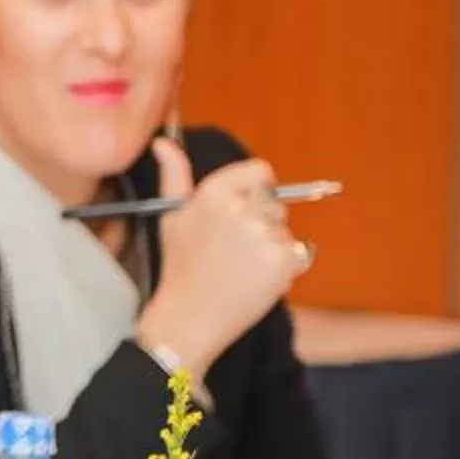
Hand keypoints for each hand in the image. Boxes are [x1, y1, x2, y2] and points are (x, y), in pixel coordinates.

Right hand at [137, 139, 312, 369]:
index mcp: (215, 192)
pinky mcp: (283, 260)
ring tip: (241, 268)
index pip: (260, 171)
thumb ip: (174, 174)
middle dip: (261, 222)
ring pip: (284, 230)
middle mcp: (241, 208)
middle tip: (232, 250)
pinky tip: (256, 279)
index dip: (257, 189)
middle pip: (275, 202)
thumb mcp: (171, 215)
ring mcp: (264, 234)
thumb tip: (162, 142)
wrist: (189, 316)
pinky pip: (297, 253)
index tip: (243, 210)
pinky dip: (284, 267)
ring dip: (271, 247)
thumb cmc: (180, 266)